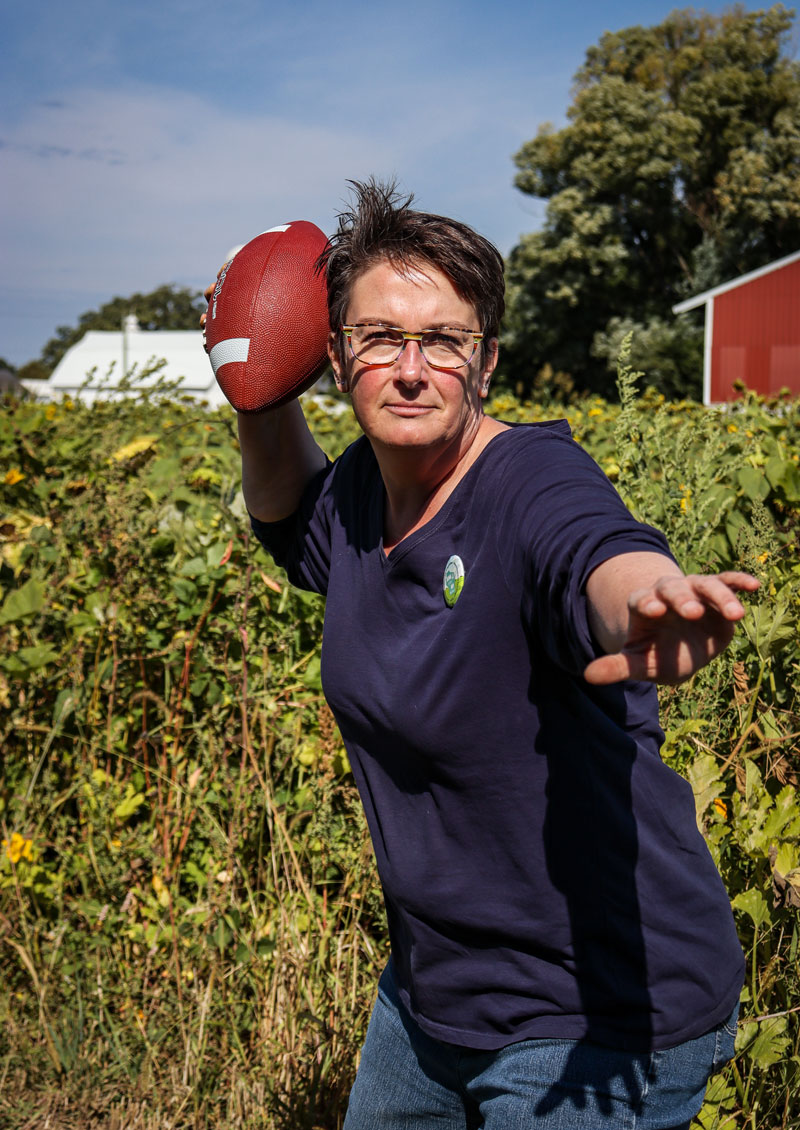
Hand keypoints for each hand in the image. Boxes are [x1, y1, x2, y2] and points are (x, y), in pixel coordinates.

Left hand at [584, 571, 759, 685]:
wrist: (679, 649)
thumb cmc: (655, 654)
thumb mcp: (638, 663)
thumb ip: (617, 667)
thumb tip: (588, 675)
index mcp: (644, 606)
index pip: (641, 600)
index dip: (646, 603)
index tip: (653, 610)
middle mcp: (668, 594)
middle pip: (673, 589)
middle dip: (682, 599)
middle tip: (692, 612)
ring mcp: (693, 591)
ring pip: (704, 585)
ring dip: (719, 596)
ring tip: (735, 614)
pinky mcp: (716, 594)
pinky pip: (728, 583)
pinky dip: (739, 582)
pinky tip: (754, 586)